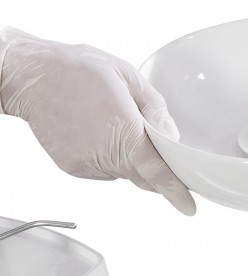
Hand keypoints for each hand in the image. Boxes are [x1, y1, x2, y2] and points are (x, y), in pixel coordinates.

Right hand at [0, 27, 195, 214]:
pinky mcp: (73, 168)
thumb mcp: (128, 77)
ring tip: (109, 121)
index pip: (156, 171)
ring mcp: (87, 164)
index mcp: (125, 132)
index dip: (174, 190)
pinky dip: (108, 155)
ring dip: (128, 155)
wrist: (31, 77)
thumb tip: (170, 135)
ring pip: (123, 171)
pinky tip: (96, 130)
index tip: (188, 205)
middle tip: (142, 131)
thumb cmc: (78, 70)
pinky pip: (104, 169)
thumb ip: (155, 109)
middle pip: (143, 173)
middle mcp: (106, 154)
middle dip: (152, 160)